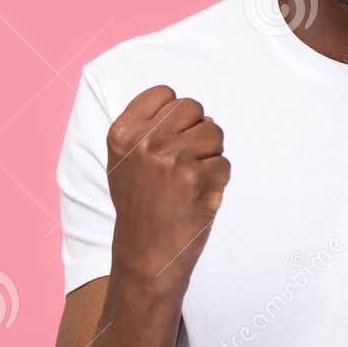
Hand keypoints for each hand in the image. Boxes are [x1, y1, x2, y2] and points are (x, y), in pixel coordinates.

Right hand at [106, 85, 229, 290]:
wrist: (146, 252)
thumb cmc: (140, 204)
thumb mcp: (124, 161)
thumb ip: (147, 128)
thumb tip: (187, 107)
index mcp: (122, 134)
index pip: (164, 94)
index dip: (175, 114)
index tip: (170, 137)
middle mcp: (146, 143)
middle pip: (193, 107)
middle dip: (196, 130)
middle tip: (183, 161)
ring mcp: (173, 161)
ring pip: (214, 132)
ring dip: (210, 154)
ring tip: (189, 179)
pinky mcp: (199, 180)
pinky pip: (224, 163)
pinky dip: (218, 180)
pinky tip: (197, 196)